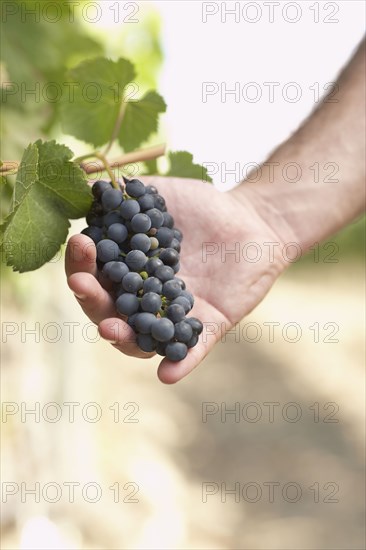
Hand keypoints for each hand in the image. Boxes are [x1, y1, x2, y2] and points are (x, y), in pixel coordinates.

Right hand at [65, 176, 291, 382]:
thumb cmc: (203, 207)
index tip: (80, 243)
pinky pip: (192, 350)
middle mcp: (145, 298)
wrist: (252, 218)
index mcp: (129, 271)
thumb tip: (85, 188)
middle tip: (83, 285)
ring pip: (142, 338)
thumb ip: (125, 195)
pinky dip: (179, 364)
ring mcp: (174, 315)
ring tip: (110, 329)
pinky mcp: (207, 326)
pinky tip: (167, 374)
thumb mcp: (160, 194)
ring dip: (123, 338)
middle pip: (109, 311)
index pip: (95, 276)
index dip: (82, 265)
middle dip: (92, 300)